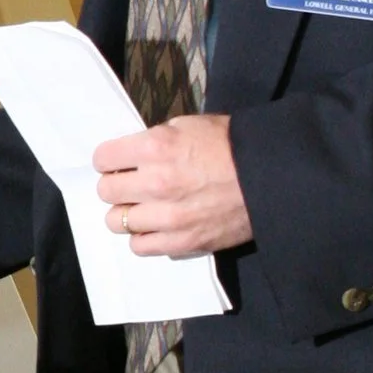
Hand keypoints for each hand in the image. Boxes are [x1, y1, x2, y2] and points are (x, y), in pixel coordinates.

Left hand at [91, 113, 251, 256]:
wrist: (269, 176)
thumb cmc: (231, 145)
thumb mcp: (188, 126)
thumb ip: (155, 140)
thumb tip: (132, 154)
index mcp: (155, 147)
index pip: (103, 158)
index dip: (110, 160)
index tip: (118, 163)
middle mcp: (155, 182)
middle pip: (106, 191)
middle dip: (117, 185)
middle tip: (132, 185)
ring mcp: (167, 216)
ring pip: (117, 221)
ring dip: (128, 213)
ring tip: (145, 208)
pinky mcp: (181, 242)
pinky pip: (139, 246)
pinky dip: (144, 237)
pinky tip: (157, 227)